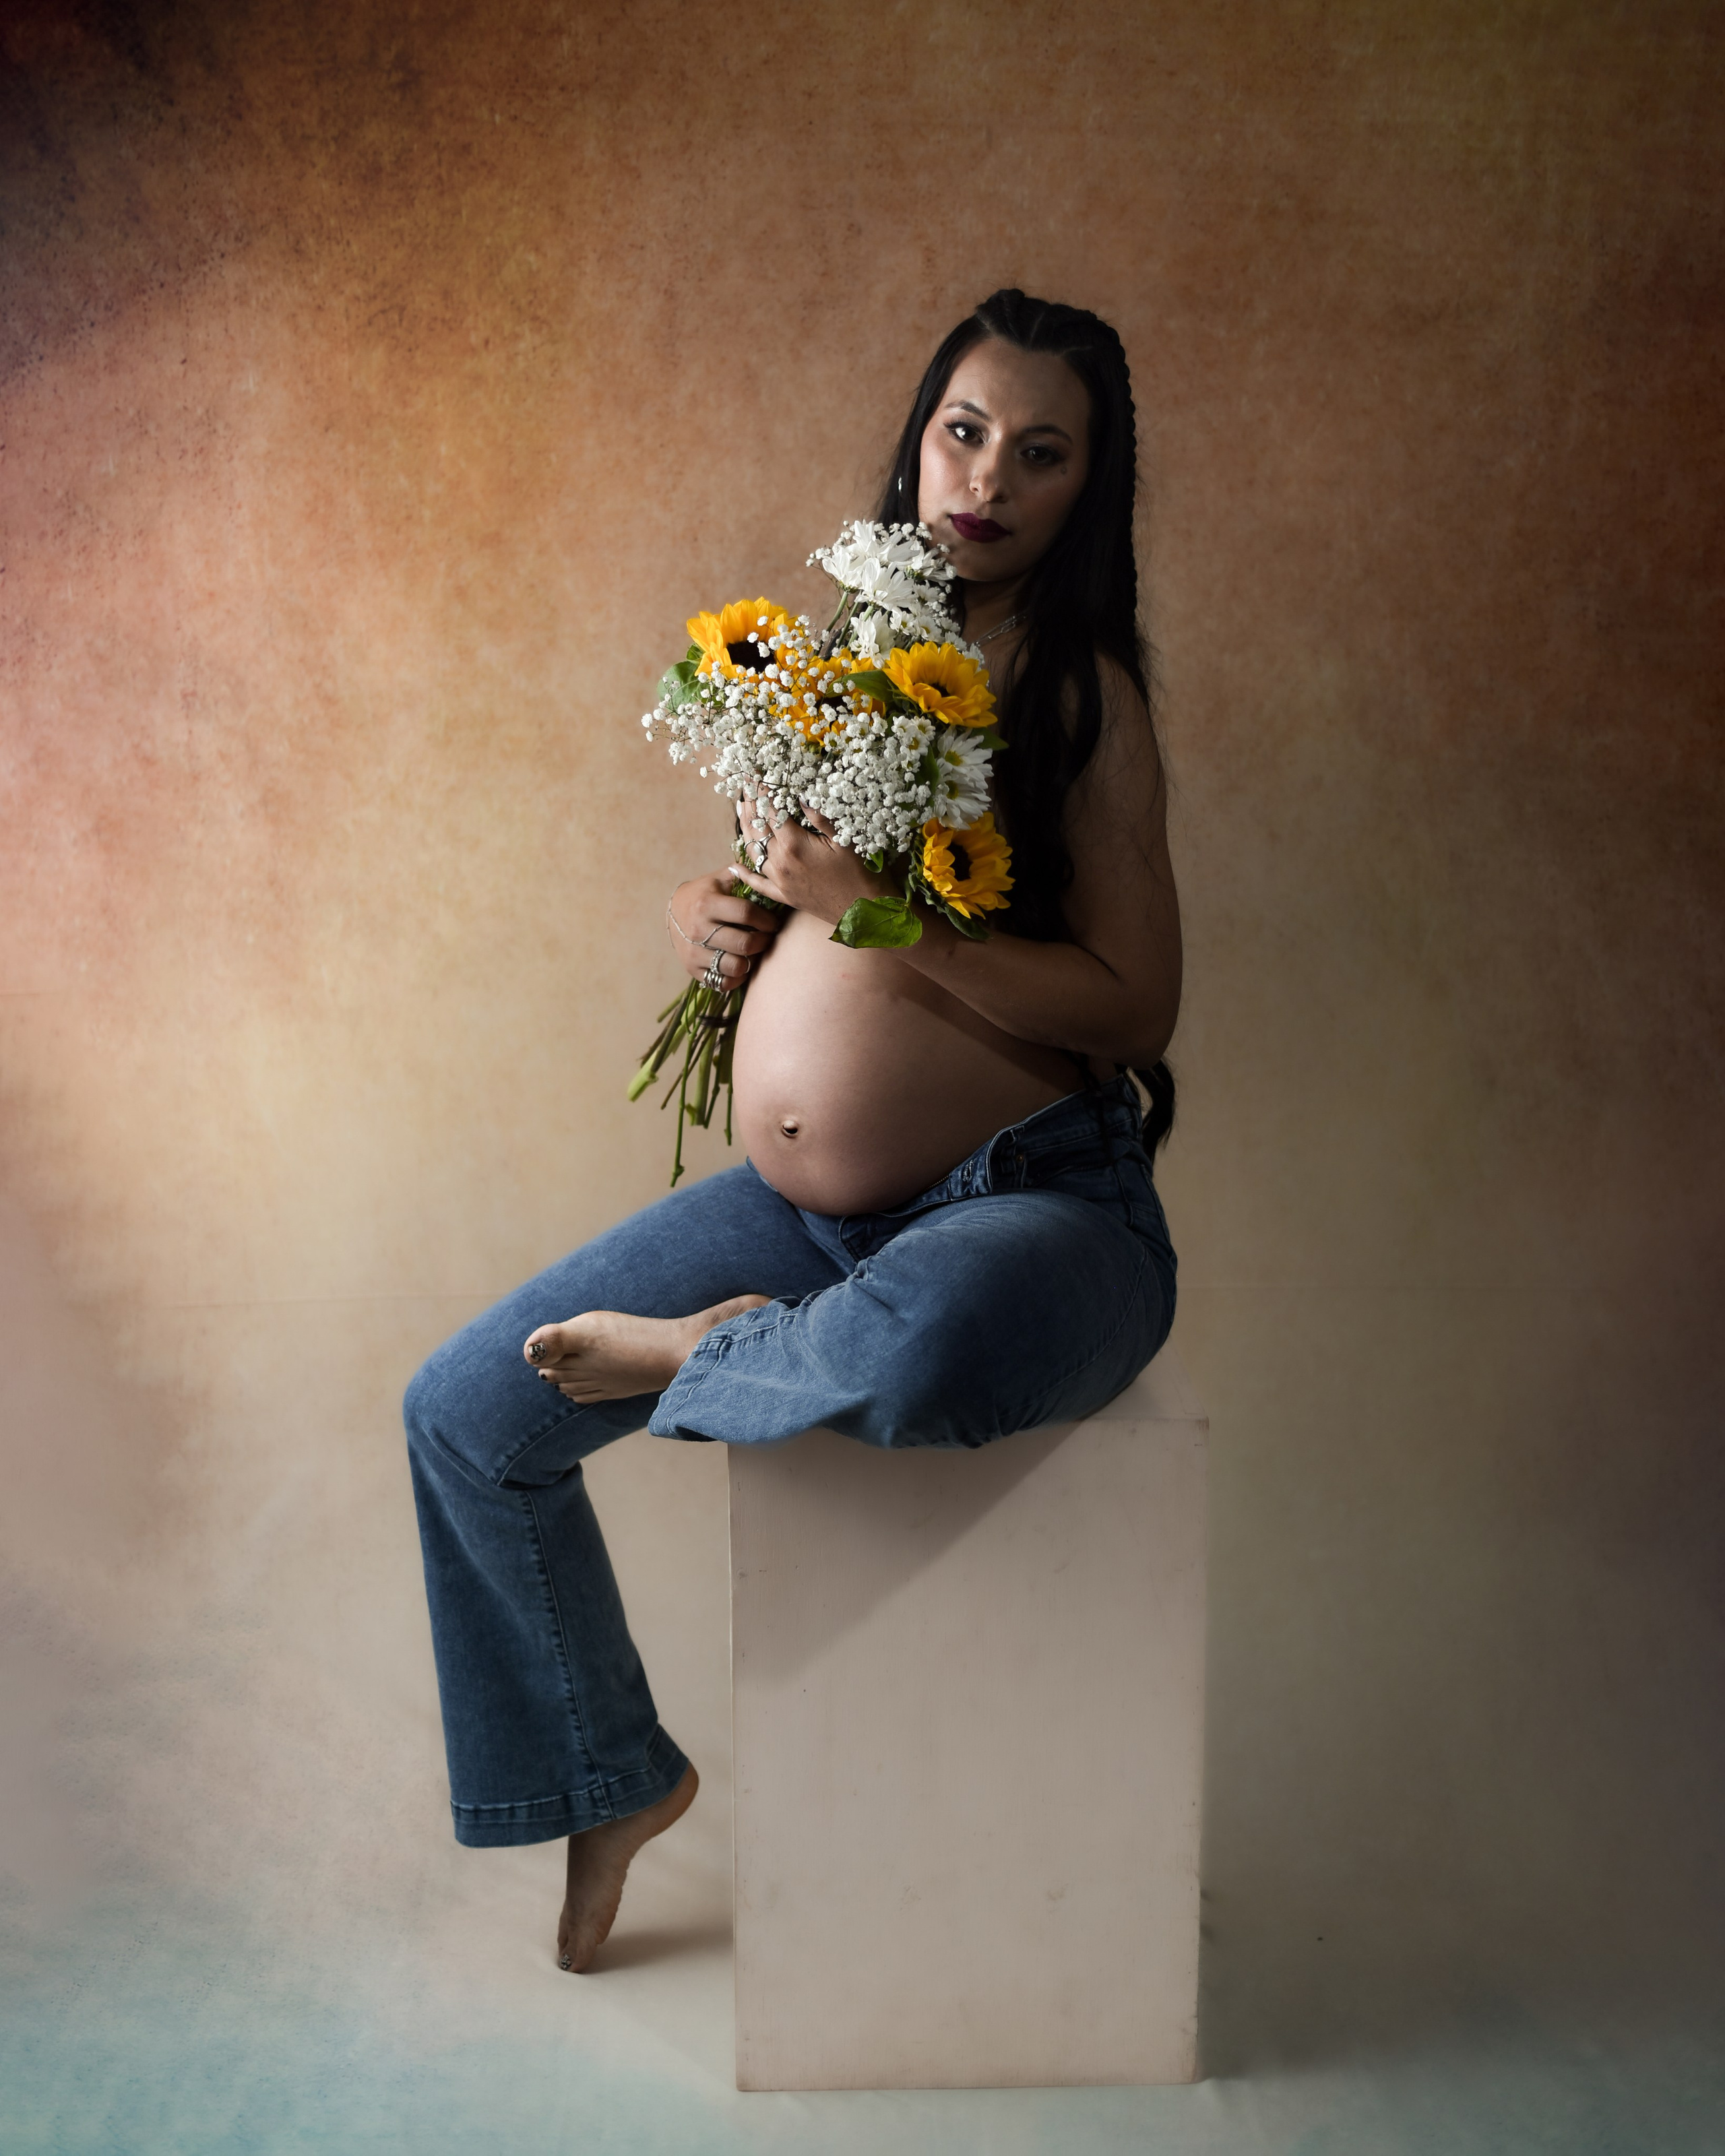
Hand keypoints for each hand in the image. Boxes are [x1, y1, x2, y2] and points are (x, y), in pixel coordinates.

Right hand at [666, 869, 781, 986]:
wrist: (675, 911)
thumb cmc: (706, 892)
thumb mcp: (721, 878)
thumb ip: (745, 875)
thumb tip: (770, 873)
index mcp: (706, 904)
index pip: (746, 913)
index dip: (766, 919)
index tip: (773, 922)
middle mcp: (698, 929)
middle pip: (744, 944)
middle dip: (764, 941)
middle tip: (768, 936)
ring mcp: (694, 952)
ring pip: (735, 966)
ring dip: (752, 960)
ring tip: (755, 950)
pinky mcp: (692, 970)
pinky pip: (723, 982)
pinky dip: (738, 977)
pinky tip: (742, 963)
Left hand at [734, 796, 891, 925]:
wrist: (865, 911)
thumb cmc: (860, 874)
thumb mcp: (844, 839)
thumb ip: (820, 817)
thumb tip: (800, 796)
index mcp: (794, 845)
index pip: (770, 811)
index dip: (761, 791)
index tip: (755, 775)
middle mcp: (780, 863)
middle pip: (757, 828)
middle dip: (750, 805)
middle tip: (745, 787)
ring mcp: (780, 881)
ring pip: (753, 851)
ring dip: (745, 829)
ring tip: (741, 810)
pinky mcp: (784, 896)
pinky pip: (758, 884)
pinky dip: (744, 874)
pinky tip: (734, 866)